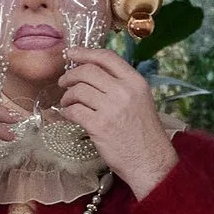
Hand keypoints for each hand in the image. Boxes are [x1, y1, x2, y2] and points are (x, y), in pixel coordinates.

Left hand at [55, 49, 177, 197]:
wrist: (150, 161)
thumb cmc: (143, 133)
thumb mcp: (140, 100)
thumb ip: (120, 84)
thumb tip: (92, 72)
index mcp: (136, 82)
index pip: (107, 57)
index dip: (85, 52)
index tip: (71, 52)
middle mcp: (124, 91)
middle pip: (88, 71)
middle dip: (70, 75)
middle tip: (63, 82)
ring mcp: (111, 108)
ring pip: (78, 90)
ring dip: (67, 96)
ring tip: (68, 103)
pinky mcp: (99, 126)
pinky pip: (74, 111)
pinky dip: (67, 112)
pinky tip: (70, 115)